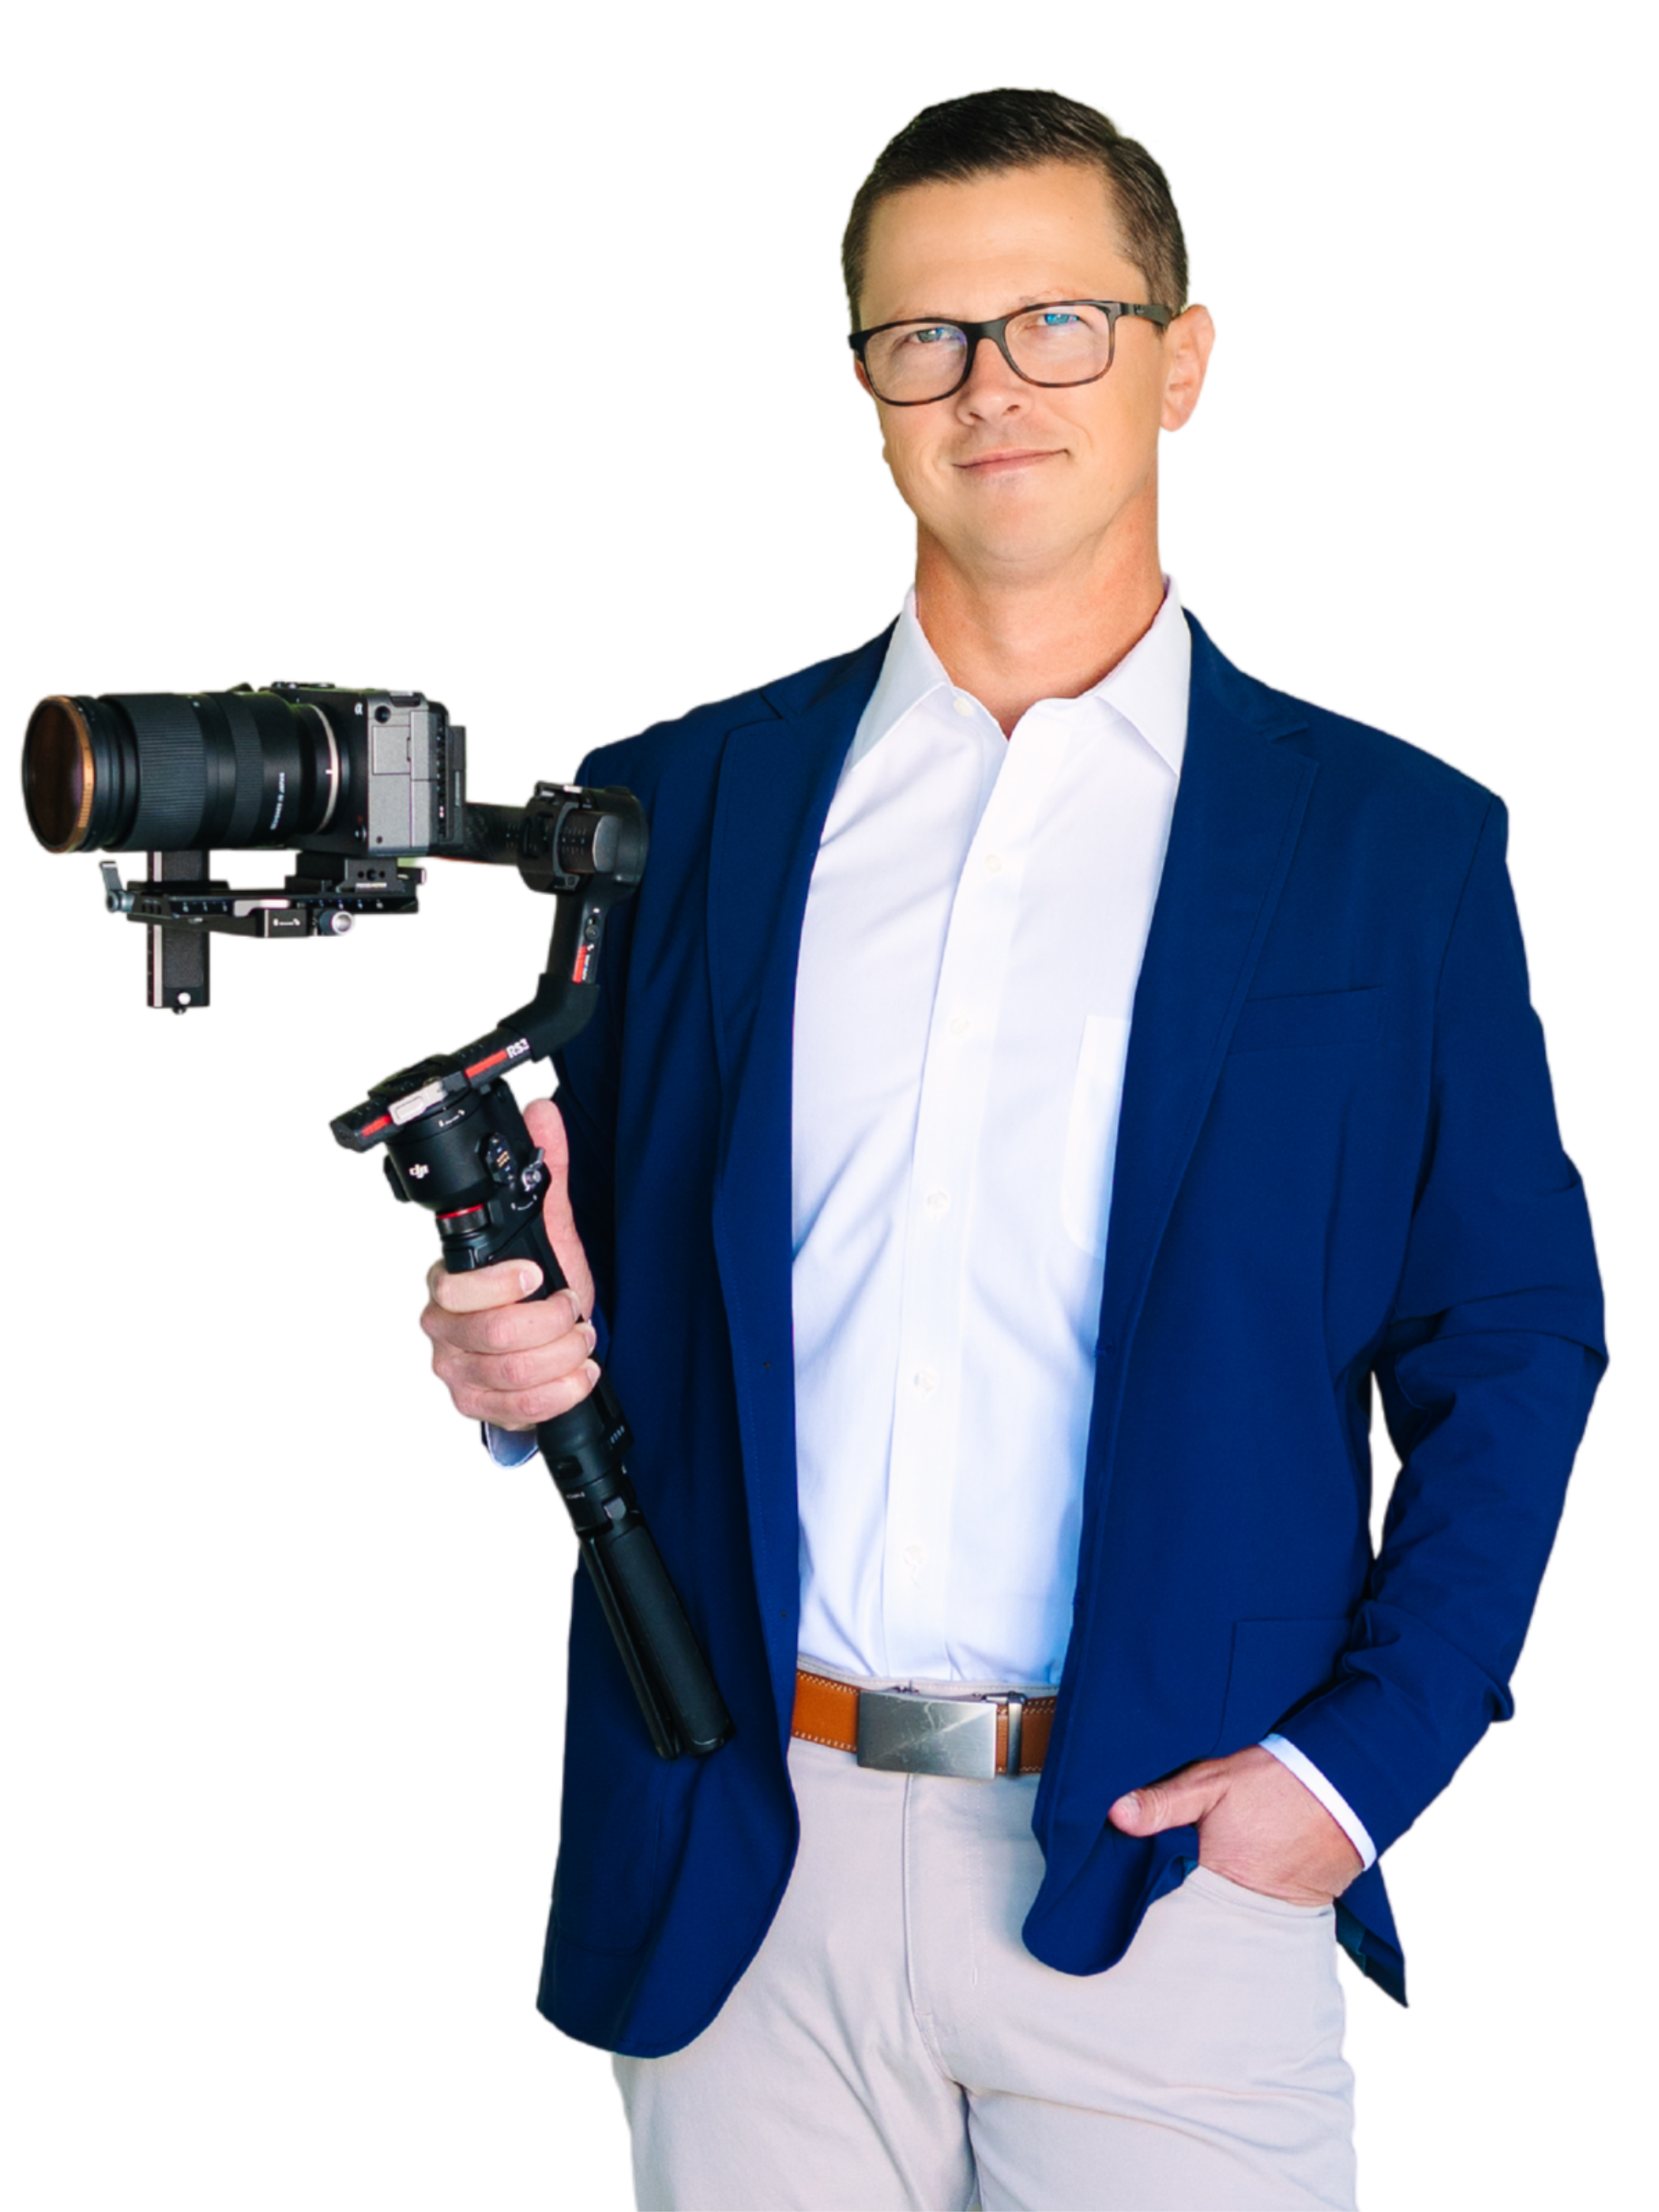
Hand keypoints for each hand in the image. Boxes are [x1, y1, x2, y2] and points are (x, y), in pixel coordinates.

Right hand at [415, 1094, 600, 1430]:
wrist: (541, 1340)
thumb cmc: (535, 1285)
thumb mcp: (547, 1228)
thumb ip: (546, 1170)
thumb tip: (540, 1111)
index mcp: (446, 1283)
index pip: (456, 1290)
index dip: (503, 1285)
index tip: (537, 1275)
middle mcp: (440, 1330)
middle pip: (497, 1336)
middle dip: (556, 1321)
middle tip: (574, 1308)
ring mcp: (456, 1372)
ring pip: (517, 1374)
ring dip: (566, 1354)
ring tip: (580, 1337)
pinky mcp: (477, 1407)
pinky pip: (524, 1409)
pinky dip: (565, 1389)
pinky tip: (580, 1372)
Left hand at [1107, 1745, 1362, 1907]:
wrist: (1347, 1788)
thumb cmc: (1276, 1782)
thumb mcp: (1212, 1781)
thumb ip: (1164, 1801)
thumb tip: (1115, 1815)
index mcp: (1212, 1874)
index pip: (1164, 1893)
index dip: (1145, 1884)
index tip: (1125, 1873)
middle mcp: (1238, 1903)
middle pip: (1193, 1909)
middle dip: (1174, 1896)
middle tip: (1156, 1874)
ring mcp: (1267, 1911)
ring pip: (1223, 1913)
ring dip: (1209, 1899)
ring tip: (1197, 1877)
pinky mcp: (1292, 1911)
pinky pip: (1253, 1913)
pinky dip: (1241, 1901)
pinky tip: (1232, 1879)